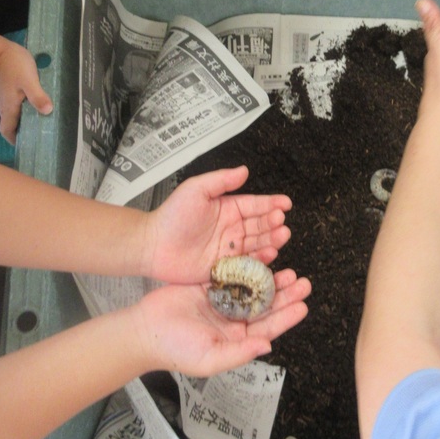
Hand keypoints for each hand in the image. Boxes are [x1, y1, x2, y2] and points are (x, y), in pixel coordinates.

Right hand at [0, 37, 52, 143]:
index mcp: (9, 108)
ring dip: (27, 120)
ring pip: (16, 115)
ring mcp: (7, 98)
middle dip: (24, 132)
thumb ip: (37, 96)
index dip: (15, 140)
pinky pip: (18, 105)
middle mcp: (6, 106)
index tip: (29, 145)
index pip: (7, 131)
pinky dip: (27, 109)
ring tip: (45, 123)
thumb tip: (47, 112)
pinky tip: (40, 106)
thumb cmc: (14, 65)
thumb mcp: (29, 81)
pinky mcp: (10, 90)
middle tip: (42, 135)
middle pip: (13, 125)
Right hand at [133, 264, 310, 375]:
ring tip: (288, 271)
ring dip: (270, 280)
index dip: (287, 316)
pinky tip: (262, 259)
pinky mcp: (210, 286)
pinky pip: (234, 275)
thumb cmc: (175, 350)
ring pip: (253, 289)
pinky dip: (248, 267)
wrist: (145, 330)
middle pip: (265, 306)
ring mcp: (222, 302)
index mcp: (236, 339)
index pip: (268, 328)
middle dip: (285, 295)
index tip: (303, 304)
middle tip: (302, 282)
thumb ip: (239, 353)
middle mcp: (233, 321)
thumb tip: (267, 346)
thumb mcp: (209, 358)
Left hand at [143, 166, 292, 283]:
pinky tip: (269, 256)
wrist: (153, 245)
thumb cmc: (172, 215)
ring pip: (257, 244)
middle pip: (260, 225)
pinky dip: (259, 261)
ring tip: (282, 236)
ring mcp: (229, 249)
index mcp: (228, 208)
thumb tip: (244, 170)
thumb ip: (221, 180)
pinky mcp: (224, 268)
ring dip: (271, 240)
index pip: (255, 205)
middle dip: (274, 223)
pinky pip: (246, 264)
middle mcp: (232, 228)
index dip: (272, 203)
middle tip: (282, 223)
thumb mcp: (196, 189)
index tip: (286, 203)